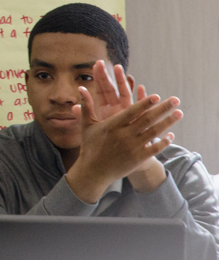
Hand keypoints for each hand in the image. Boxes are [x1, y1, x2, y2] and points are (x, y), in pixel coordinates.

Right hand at [65, 90, 180, 202]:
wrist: (94, 171)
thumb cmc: (90, 146)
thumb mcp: (86, 125)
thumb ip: (86, 106)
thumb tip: (81, 88)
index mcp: (112, 125)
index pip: (132, 112)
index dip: (145, 103)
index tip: (157, 96)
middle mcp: (124, 135)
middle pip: (147, 119)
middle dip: (163, 109)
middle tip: (175, 100)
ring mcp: (133, 147)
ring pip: (154, 132)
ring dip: (168, 122)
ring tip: (179, 113)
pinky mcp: (138, 158)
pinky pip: (155, 148)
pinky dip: (164, 141)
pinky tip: (171, 135)